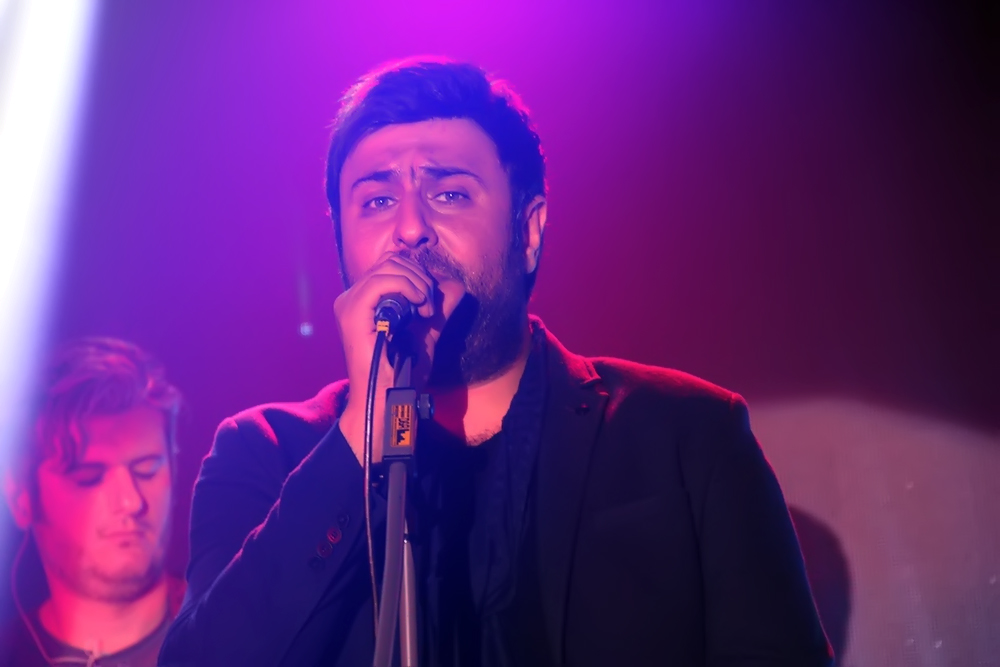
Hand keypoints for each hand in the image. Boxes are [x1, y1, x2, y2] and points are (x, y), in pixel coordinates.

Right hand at [334, 252, 464, 464]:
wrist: (389, 399)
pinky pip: (382, 281)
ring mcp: (349, 304)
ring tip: (426, 311)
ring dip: (417, 284)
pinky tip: (419, 308)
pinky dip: (407, 287)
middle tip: (431, 307)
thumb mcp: (427, 334)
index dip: (418, 275)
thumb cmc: (402, 373)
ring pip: (389, 266)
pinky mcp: (352, 312)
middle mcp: (352, 298)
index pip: (392, 264)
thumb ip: (439, 309)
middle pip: (391, 261)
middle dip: (420, 277)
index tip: (431, 303)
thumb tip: (455, 285)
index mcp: (364, 300)